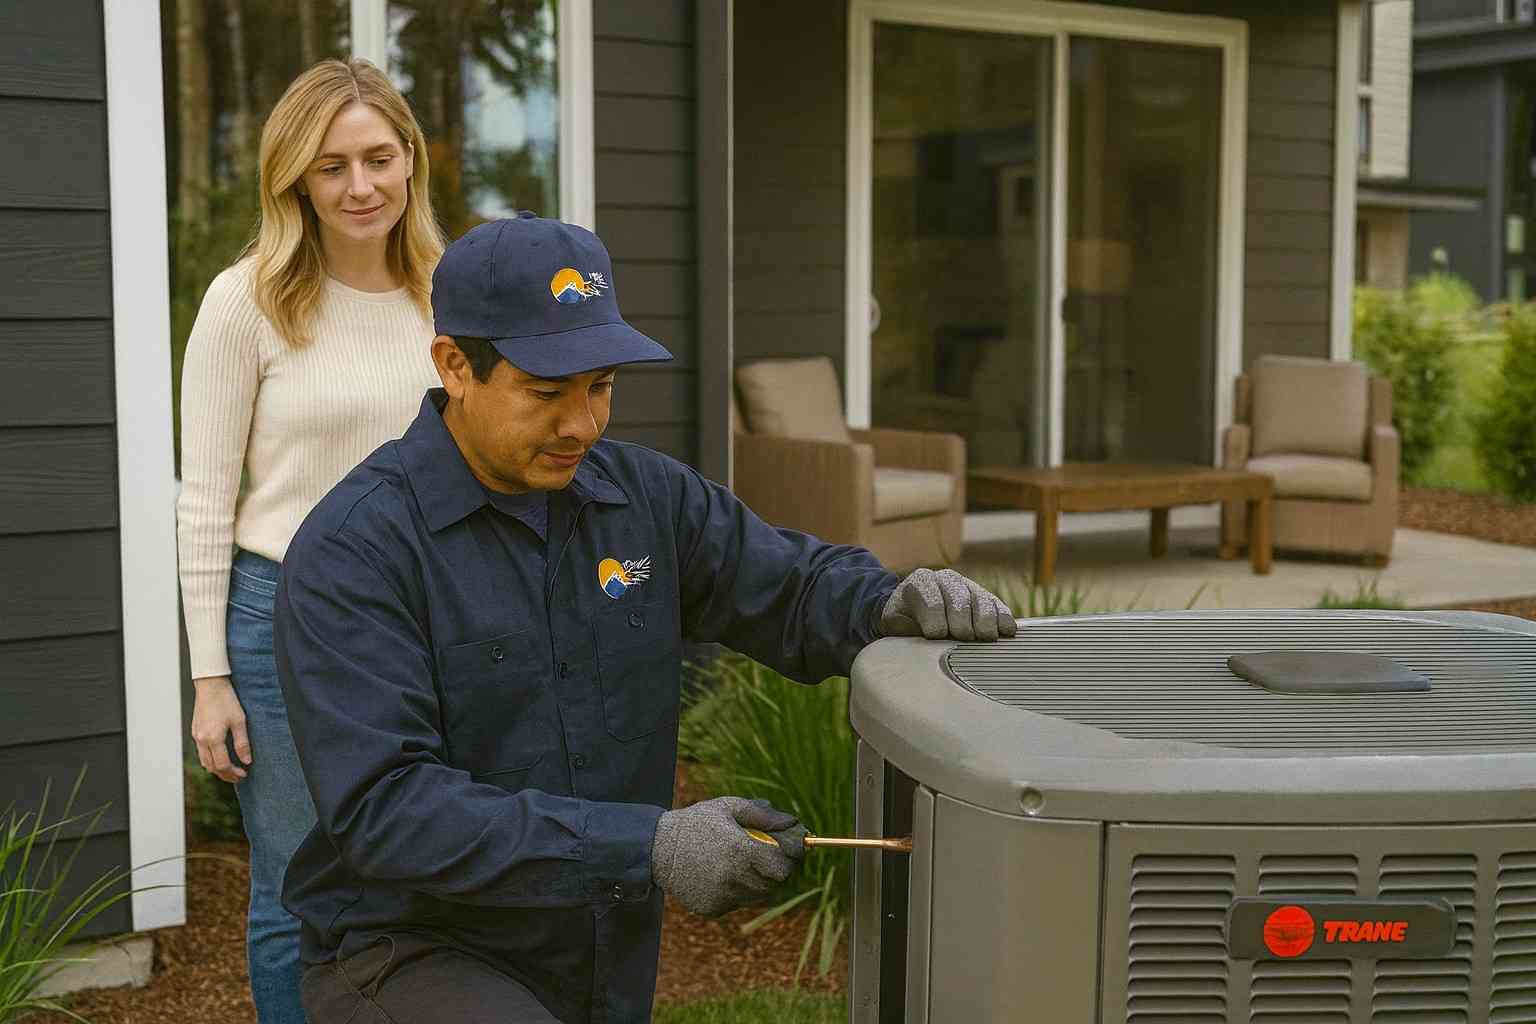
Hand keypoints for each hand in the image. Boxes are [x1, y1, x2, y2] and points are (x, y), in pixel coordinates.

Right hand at [190, 676, 251, 782]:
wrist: (210, 685)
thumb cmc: (226, 701)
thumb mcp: (239, 721)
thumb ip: (242, 743)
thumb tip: (247, 761)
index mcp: (213, 738)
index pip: (222, 765)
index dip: (233, 773)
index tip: (244, 774)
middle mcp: (201, 740)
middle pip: (211, 767)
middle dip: (225, 775)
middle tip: (238, 777)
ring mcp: (196, 736)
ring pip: (204, 761)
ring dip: (216, 769)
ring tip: (230, 770)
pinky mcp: (195, 731)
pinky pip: (201, 752)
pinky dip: (210, 759)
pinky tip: (220, 757)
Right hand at [650, 797, 801, 916]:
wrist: (656, 848)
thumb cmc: (695, 823)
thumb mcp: (728, 807)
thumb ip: (762, 815)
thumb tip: (792, 822)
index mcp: (741, 852)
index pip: (784, 867)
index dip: (790, 859)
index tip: (789, 849)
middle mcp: (734, 878)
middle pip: (775, 884)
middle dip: (776, 869)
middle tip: (767, 854)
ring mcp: (723, 897)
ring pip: (758, 895)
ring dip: (759, 880)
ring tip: (742, 862)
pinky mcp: (713, 908)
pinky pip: (737, 902)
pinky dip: (738, 890)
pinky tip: (722, 874)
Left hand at [878, 568, 1017, 640]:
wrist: (913, 611)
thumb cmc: (902, 620)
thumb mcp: (893, 622)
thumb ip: (902, 627)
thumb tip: (918, 635)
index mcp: (920, 582)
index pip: (930, 599)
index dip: (935, 618)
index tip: (935, 635)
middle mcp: (946, 579)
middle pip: (958, 598)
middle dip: (962, 619)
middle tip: (963, 637)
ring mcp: (967, 586)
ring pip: (980, 599)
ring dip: (985, 619)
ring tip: (985, 637)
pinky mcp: (984, 597)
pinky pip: (997, 605)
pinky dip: (1003, 618)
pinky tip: (1007, 631)